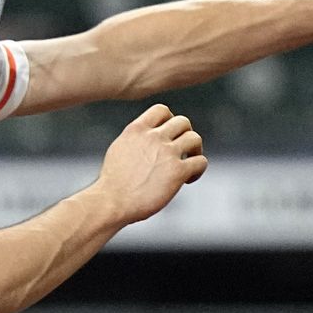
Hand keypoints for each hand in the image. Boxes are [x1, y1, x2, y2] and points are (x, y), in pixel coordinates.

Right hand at [94, 103, 205, 223]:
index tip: (168, 135)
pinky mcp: (178, 171)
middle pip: (183, 122)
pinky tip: (187, 180)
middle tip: (182, 150)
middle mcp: (153, 138)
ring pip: (195, 139)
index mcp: (136, 130)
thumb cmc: (112, 183)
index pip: (161, 110)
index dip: (169, 120)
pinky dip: (198, 170)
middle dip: (185, 134)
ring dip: (195, 150)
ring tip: (188, 164)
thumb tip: (148, 139)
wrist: (111, 201)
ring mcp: (167, 153)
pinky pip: (200, 162)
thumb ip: (136, 140)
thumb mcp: (119, 149)